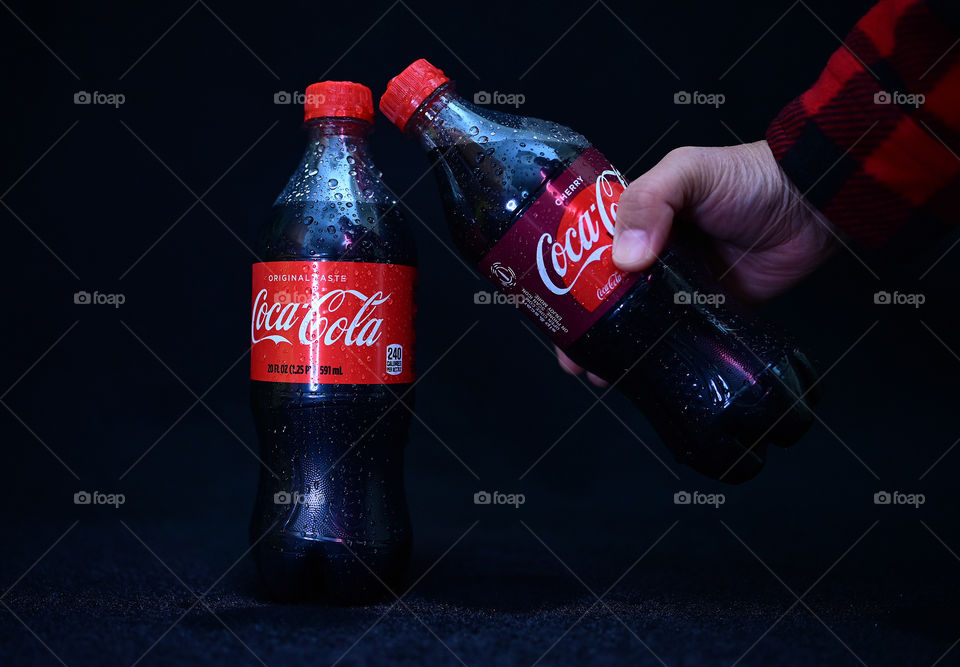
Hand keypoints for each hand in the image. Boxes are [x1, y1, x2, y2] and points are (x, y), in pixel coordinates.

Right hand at [556, 140, 835, 385]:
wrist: (814, 203)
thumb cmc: (750, 176)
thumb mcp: (688, 172)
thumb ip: (650, 202)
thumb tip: (624, 259)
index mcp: (639, 217)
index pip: (589, 249)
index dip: (567, 278)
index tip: (549, 306)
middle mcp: (654, 252)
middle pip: (607, 292)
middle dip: (584, 324)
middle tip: (570, 354)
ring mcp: (680, 285)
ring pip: (637, 320)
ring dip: (615, 347)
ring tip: (596, 373)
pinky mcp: (710, 311)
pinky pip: (678, 337)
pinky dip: (658, 356)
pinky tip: (640, 375)